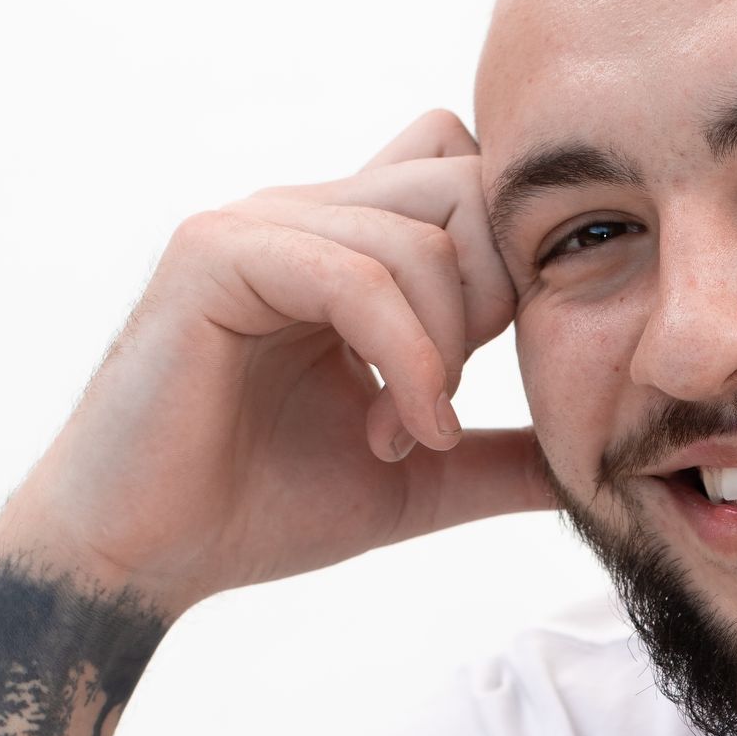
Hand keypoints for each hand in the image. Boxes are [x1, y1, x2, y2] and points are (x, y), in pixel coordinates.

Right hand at [0, 110, 554, 615]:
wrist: (140, 558)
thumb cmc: (259, 510)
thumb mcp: (420, 480)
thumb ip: (503, 455)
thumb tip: (596, 461)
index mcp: (350, 246)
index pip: (471, 177)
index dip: (512, 265)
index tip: (489, 382)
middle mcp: (306, 213)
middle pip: (466, 181)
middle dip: (496, 298)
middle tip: (454, 404)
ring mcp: (257, 224)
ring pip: (422, 232)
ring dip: (443, 352)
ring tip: (410, 436)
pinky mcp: (215, 255)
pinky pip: (354, 271)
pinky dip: (402, 356)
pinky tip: (396, 429)